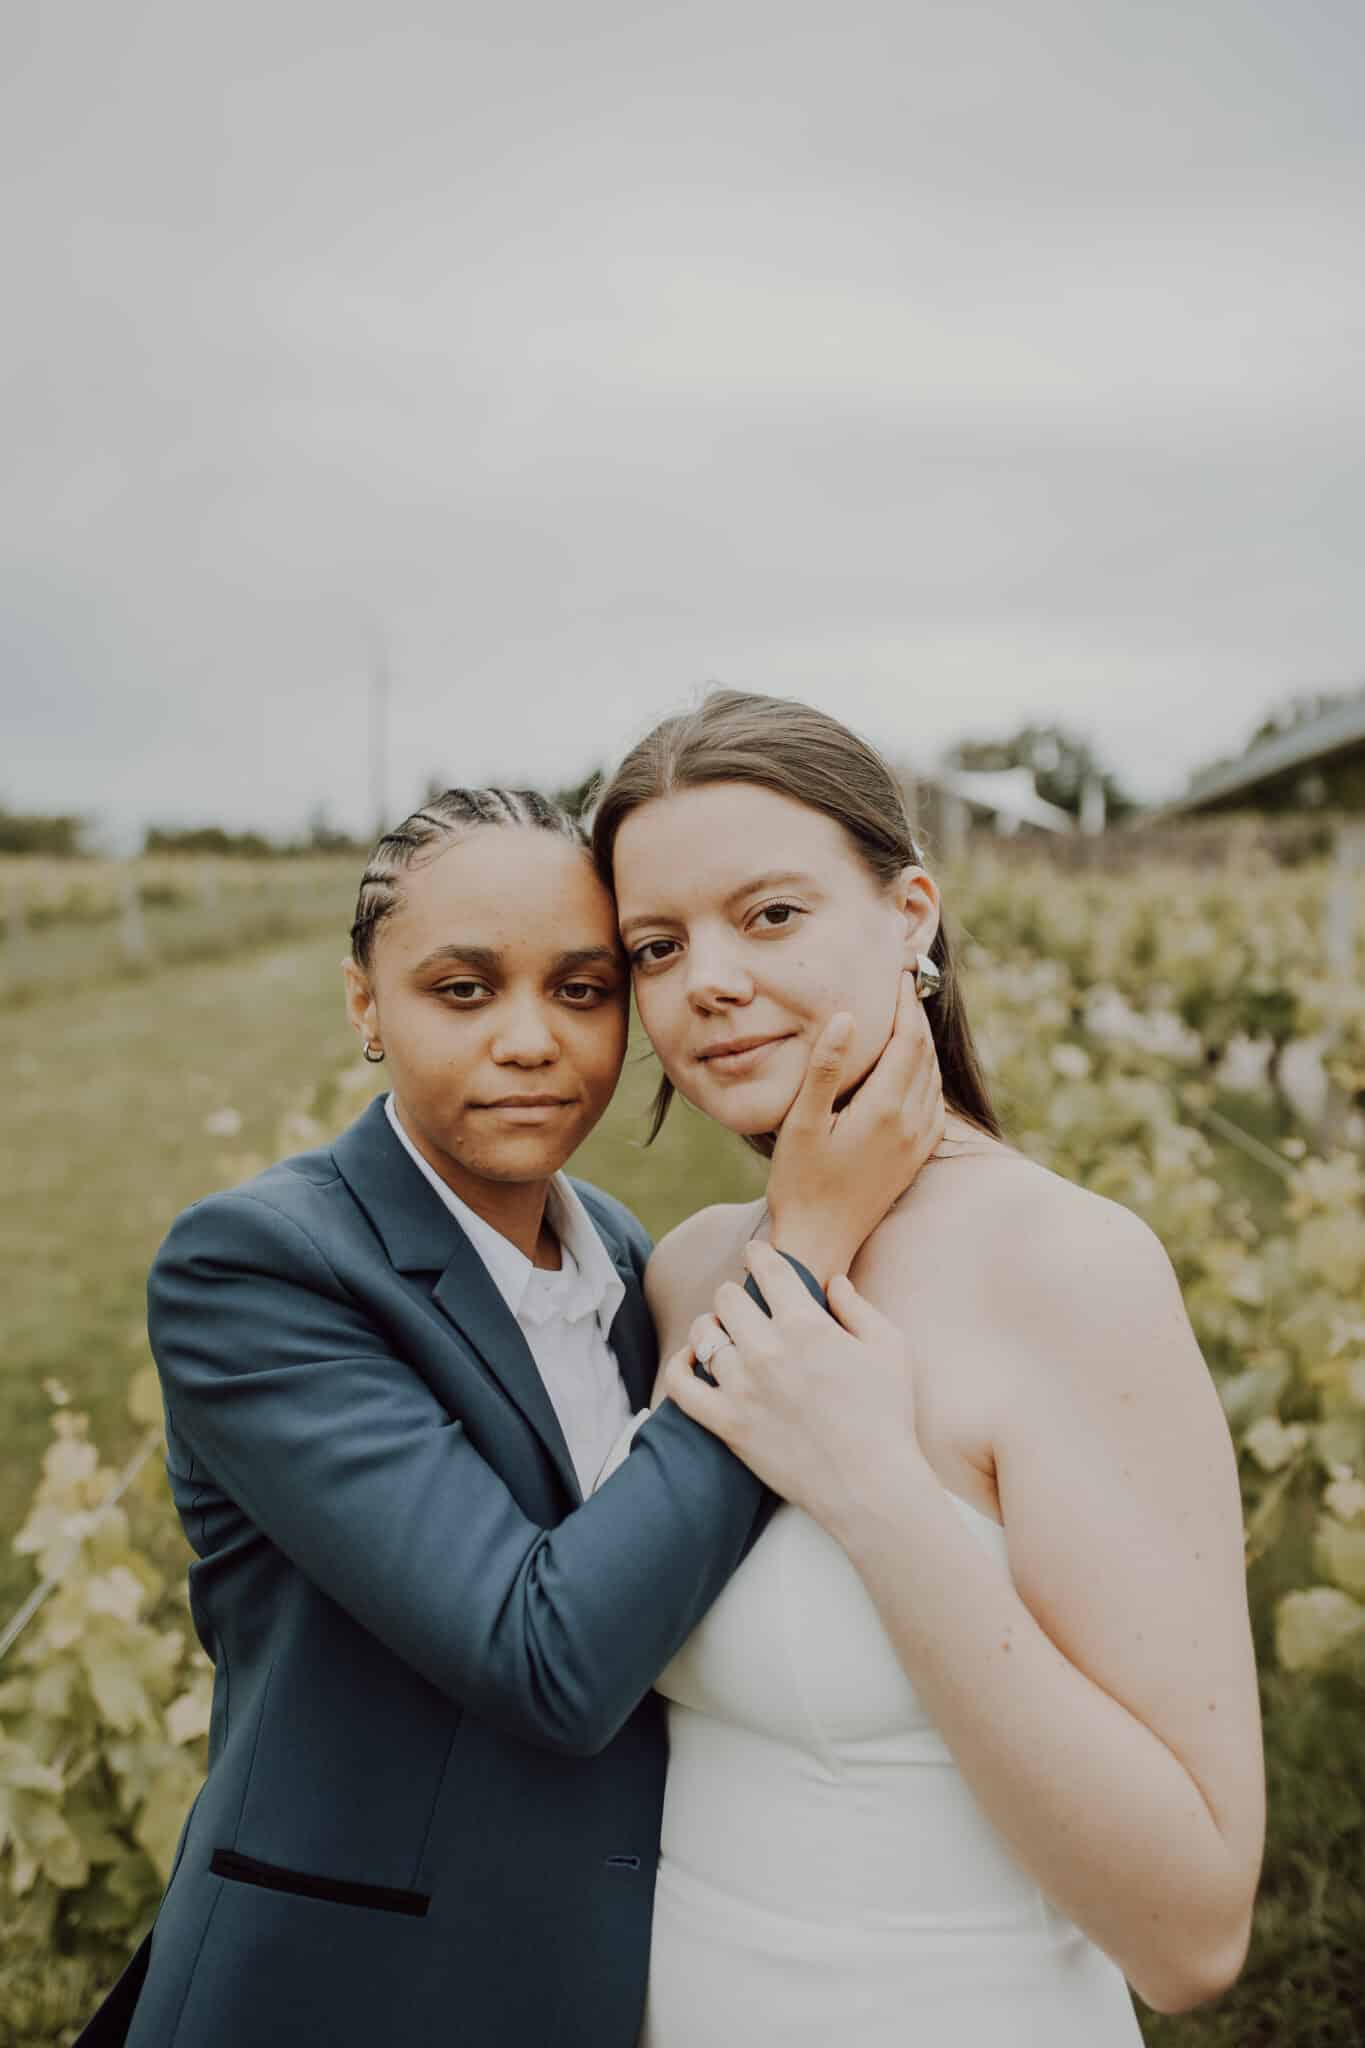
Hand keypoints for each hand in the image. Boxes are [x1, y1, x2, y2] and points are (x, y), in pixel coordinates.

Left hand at [665, 1240, 924, 1534]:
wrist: (870, 1485)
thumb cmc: (887, 1416)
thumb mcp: (890, 1349)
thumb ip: (858, 1307)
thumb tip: (833, 1281)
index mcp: (806, 1323)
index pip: (767, 1268)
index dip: (759, 1255)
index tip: (757, 1255)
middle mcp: (767, 1348)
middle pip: (727, 1297)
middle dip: (737, 1294)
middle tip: (746, 1304)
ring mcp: (742, 1386)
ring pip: (703, 1334)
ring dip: (712, 1327)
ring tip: (723, 1332)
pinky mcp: (726, 1423)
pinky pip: (682, 1384)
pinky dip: (681, 1366)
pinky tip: (693, 1360)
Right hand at [765, 970, 944, 1282]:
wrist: (820, 1241)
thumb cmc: (800, 1183)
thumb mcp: (802, 1122)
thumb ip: (825, 1068)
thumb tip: (846, 1017)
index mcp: (884, 1109)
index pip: (908, 1041)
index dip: (906, 1005)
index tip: (899, 975)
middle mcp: (910, 1124)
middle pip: (925, 1055)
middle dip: (916, 1017)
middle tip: (905, 985)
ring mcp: (917, 1143)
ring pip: (933, 1078)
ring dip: (923, 1044)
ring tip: (907, 1017)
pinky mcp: (915, 1158)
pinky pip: (933, 1104)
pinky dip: (926, 1075)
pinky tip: (912, 1068)